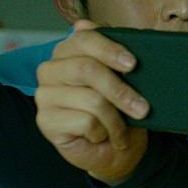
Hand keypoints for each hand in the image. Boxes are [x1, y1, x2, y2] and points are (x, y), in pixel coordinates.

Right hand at [34, 20, 148, 184]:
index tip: (133, 64)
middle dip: (120, 90)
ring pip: (91, 100)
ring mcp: (45, 94)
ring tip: (122, 130)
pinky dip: (103, 132)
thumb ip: (119, 58)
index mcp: (70, 51)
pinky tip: (102, 136)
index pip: (84, 38)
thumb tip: (106, 39)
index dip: (109, 49)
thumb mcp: (126, 81)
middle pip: (87, 69)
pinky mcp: (45, 120)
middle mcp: (52, 69)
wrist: (112, 149)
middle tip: (143, 109)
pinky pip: (85, 122)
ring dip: (116, 120)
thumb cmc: (119, 110)